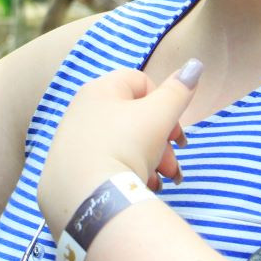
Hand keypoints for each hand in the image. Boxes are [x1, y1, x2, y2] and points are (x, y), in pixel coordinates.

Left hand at [36, 60, 200, 232]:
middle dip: (161, 144)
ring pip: (121, 145)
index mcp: (99, 90)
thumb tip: (195, 64)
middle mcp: (81, 111)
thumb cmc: (126, 146)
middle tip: (173, 168)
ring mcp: (71, 142)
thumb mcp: (159, 116)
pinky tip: (138, 189)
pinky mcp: (66, 171)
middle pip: (133, 119)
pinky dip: (125, 175)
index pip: (140, 82)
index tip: (176, 134)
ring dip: (148, 162)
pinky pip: (103, 165)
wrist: (87, 196)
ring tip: (159, 182)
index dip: (165, 105)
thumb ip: (179, 90)